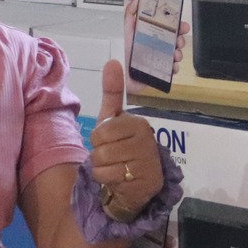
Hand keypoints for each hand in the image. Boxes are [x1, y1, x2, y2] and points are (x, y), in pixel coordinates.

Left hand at [92, 61, 164, 219]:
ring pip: (103, 162)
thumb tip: (112, 61)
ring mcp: (148, 162)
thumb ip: (112, 93)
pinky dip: (108, 181)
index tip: (111, 143)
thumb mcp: (113, 121)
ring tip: (116, 169)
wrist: (134, 185)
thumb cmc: (120, 149)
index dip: (99, 139)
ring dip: (102, 169)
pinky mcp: (145, 182)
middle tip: (113, 158)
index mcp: (139, 123)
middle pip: (101, 147)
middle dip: (99, 155)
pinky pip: (109, 177)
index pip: (101, 130)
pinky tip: (119, 180)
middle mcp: (147, 140)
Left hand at [122, 0, 190, 89]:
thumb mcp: (125, 29)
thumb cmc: (121, 51)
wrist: (120, 74)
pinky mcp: (160, 71)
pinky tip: (172, 66)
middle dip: (180, 39)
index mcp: (150, 33)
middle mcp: (157, 45)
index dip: (177, 25)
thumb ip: (130, 13)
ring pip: (176, 54)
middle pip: (175, 40)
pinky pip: (172, 69)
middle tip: (179, 41)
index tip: (182, 25)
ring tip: (175, 54)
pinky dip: (175, 67)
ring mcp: (159, 58)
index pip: (168, 26)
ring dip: (179, 53)